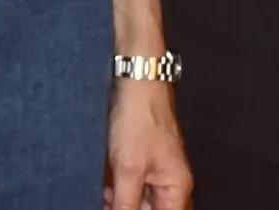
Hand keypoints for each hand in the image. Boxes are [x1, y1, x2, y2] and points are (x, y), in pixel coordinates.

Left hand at [106, 78, 192, 209]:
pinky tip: (102, 184)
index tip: (121, 207)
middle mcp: (169, 184)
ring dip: (118, 201)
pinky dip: (114, 190)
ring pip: (135, 202)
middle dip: (125, 207)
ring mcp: (154, 173)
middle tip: (110, 200)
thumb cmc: (140, 119)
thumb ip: (125, 206)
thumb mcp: (128, 170)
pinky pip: (128, 188)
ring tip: (106, 188)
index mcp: (176, 189)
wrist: (135, 81)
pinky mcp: (139, 163)